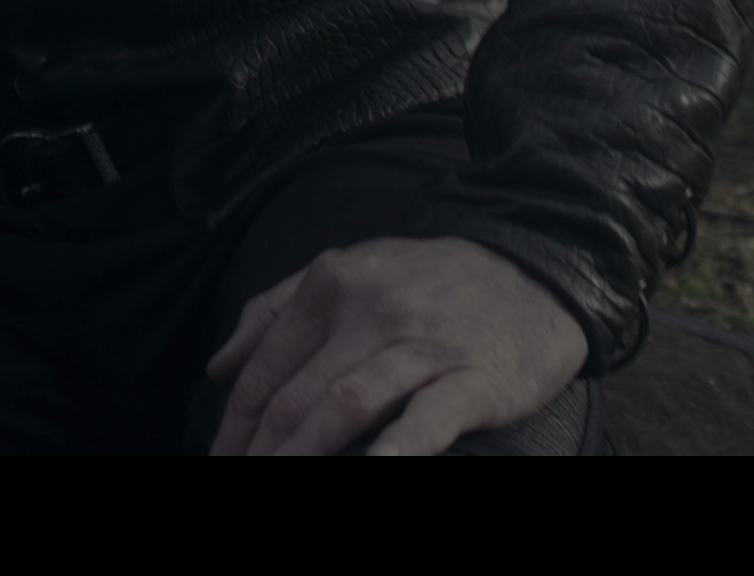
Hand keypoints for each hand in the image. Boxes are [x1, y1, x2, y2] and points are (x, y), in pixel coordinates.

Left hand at [205, 235, 587, 455]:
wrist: (535, 272)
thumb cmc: (433, 284)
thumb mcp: (351, 272)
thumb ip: (277, 311)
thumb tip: (218, 366)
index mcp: (333, 285)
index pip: (266, 369)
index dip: (234, 426)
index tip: (219, 462)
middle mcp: (372, 312)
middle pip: (297, 395)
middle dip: (259, 451)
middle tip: (237, 480)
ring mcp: (423, 345)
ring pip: (346, 405)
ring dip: (303, 455)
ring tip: (275, 481)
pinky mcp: (473, 378)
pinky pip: (429, 415)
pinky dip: (399, 447)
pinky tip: (378, 466)